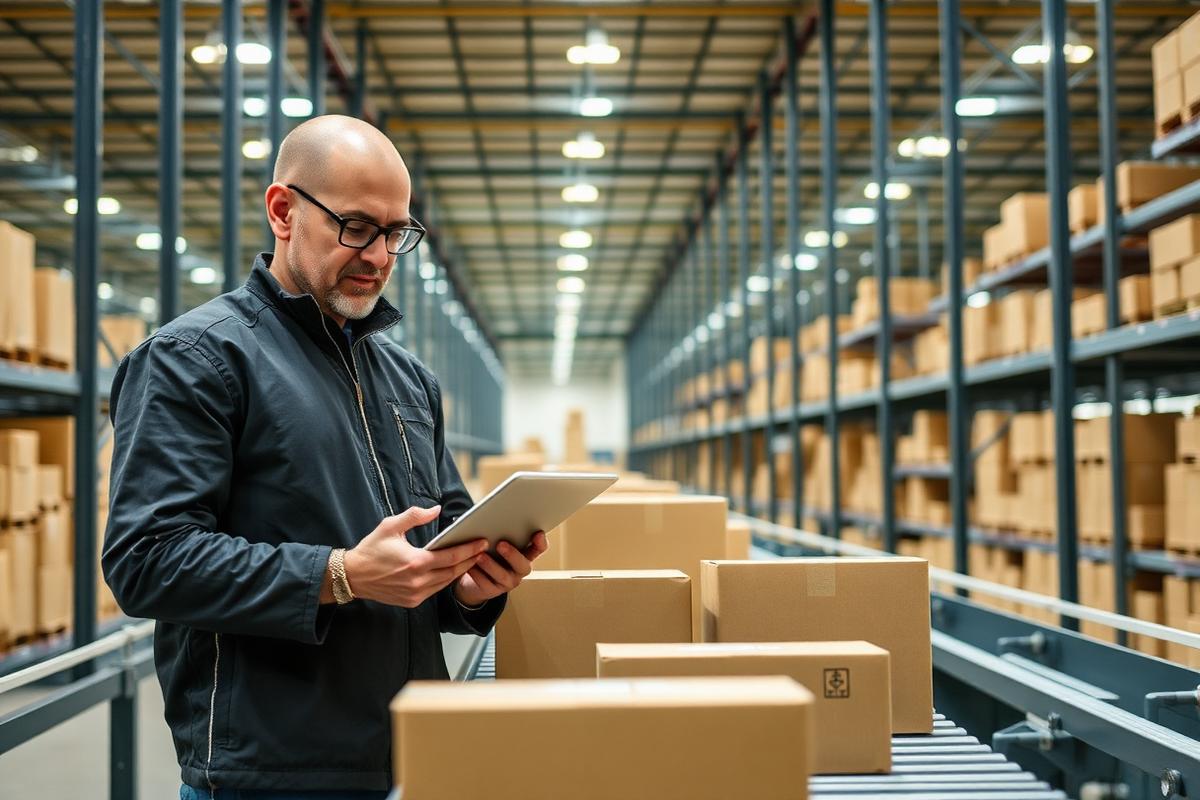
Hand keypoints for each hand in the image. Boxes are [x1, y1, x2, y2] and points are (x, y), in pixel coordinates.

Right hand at [343, 505, 488, 607]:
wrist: (352, 576)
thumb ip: (415, 516)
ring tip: (471, 559)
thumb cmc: (371, 549)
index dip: (469, 550)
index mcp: (415, 562)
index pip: (451, 557)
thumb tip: (436, 509)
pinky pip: (435, 590)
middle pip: (453, 571)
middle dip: (470, 560)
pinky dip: (445, 580)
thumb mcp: (390, 526)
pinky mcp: (411, 601)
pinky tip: (451, 571)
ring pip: (445, 583)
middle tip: (483, 550)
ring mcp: (415, 594)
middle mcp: (418, 581)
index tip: (482, 542)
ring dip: (459, 571)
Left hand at [453, 531, 548, 607]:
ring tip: (480, 556)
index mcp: (525, 554)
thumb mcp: (497, 542)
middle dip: (512, 554)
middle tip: (500, 544)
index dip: (540, 543)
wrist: (474, 578)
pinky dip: (477, 575)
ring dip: (491, 565)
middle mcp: (519, 569)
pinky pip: (486, 584)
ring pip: (503, 576)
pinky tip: (470, 567)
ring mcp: (508, 582)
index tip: (538, 533)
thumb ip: (500, 534)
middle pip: (523, 565)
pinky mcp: (493, 591)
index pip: (538, 549)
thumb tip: (490, 521)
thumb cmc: (488, 553)